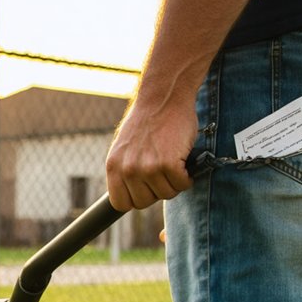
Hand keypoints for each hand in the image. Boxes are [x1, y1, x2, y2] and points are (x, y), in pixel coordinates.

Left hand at [105, 96, 197, 211]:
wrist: (163, 97)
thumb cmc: (148, 122)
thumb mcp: (125, 148)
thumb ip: (125, 170)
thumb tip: (133, 193)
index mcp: (113, 167)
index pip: (120, 203)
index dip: (136, 199)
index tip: (147, 189)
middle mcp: (127, 169)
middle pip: (144, 203)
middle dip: (157, 190)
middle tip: (164, 172)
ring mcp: (146, 168)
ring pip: (166, 194)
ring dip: (175, 181)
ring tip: (174, 161)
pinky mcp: (167, 163)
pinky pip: (182, 184)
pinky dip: (188, 176)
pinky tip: (184, 160)